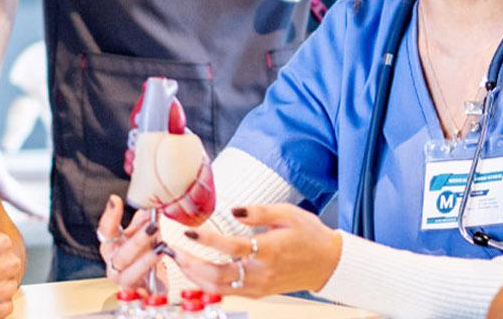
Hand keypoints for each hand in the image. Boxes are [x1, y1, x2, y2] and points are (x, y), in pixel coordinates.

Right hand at [97, 194, 160, 289]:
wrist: (150, 287)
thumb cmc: (143, 259)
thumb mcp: (145, 237)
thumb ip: (145, 223)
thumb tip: (150, 207)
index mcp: (112, 248)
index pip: (105, 232)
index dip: (109, 217)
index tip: (115, 201)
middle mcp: (113, 265)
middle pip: (120, 253)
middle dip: (136, 239)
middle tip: (151, 226)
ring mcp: (123, 281)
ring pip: (130, 272)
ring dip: (146, 259)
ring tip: (161, 248)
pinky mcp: (135, 296)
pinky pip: (141, 292)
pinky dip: (151, 283)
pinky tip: (160, 274)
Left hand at [173, 204, 340, 297]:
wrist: (327, 264)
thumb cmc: (310, 235)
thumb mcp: (289, 214)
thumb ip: (259, 211)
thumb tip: (234, 210)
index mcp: (269, 251)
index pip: (230, 248)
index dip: (206, 241)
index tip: (187, 232)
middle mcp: (261, 272)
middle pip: (217, 274)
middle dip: (191, 263)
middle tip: (174, 248)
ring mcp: (258, 286)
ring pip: (218, 287)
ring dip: (194, 275)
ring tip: (179, 260)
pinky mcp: (257, 293)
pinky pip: (227, 291)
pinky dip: (207, 283)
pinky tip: (196, 271)